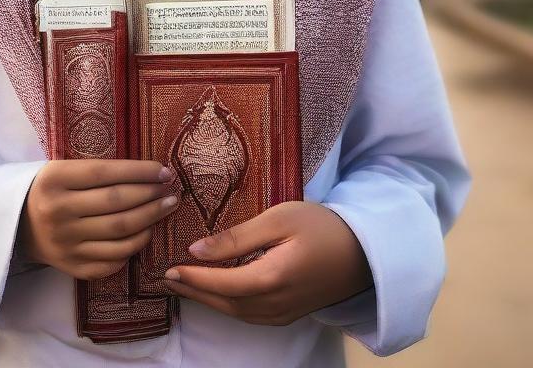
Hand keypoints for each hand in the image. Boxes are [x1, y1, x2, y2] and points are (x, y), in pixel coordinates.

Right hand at [19, 159, 179, 280]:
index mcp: (55, 180)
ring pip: (119, 233)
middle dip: (151, 195)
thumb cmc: (52, 190)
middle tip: (171, 190)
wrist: (18, 227)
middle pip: (116, 203)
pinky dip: (135, 246)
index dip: (140, 171)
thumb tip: (151, 173)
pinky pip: (112, 260)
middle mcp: (58, 212)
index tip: (164, 171)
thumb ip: (99, 171)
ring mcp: (65, 243)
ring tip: (167, 207)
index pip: (106, 173)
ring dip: (150, 219)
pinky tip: (146, 232)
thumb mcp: (64, 169)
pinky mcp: (72, 267)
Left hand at [161, 201, 372, 325]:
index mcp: (271, 278)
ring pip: (235, 313)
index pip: (221, 283)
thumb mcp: (280, 218)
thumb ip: (239, 236)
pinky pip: (249, 315)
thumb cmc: (323, 226)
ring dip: (208, 300)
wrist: (365, 252)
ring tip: (185, 286)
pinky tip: (218, 293)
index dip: (193, 279)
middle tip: (167, 280)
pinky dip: (228, 305)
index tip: (168, 270)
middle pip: (224, 303)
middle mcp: (274, 304)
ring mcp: (283, 313)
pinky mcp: (289, 314)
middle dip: (194, 292)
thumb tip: (198, 250)